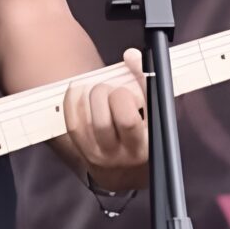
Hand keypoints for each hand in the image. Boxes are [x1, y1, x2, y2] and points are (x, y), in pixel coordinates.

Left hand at [63, 48, 148, 192]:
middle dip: (106, 93)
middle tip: (113, 89)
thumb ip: (146, 83)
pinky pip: (73, 123)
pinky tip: (80, 90)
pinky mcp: (83, 149)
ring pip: (87, 121)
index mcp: (145, 146)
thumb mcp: (156, 114)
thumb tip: (130, 55)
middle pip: (104, 121)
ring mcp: (99, 154)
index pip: (130, 119)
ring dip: (90, 95)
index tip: (129, 65)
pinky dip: (73, 101)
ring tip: (98, 89)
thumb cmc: (145, 135)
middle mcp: (121, 154)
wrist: (127, 173)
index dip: (126, 90)